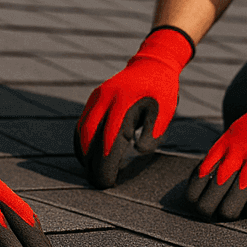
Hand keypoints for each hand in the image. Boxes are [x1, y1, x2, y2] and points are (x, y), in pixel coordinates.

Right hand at [74, 27, 193, 187]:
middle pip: (89, 139)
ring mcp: (97, 98)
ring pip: (81, 131)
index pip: (108, 142)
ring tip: (92, 171)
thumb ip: (153, 134)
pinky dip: (81, 141)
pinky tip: (87, 154)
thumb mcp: (165, 112)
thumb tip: (137, 150)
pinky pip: (82, 122)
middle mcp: (106, 100)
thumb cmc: (162, 91)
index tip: (108, 182)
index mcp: (124, 105)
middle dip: (92, 164)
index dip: (106, 165)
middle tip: (98, 183)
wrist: (153, 63)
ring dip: (83, 154)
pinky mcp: (94, 98)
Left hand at [185, 65, 246, 219]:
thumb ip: (228, 152)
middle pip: (211, 197)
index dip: (196, 196)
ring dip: (232, 214)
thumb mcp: (239, 131)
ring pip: (231, 204)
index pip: (198, 177)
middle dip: (211, 211)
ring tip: (236, 214)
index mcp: (224, 144)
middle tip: (216, 214)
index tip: (201, 202)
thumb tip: (216, 175)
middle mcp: (235, 154)